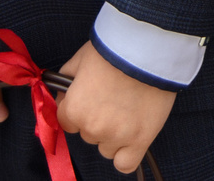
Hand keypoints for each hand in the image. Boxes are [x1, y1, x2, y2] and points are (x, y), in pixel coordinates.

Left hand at [55, 41, 175, 174]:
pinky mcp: (140, 139)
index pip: (66, 122)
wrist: (150, 49)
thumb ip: (66, 80)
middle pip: (88, 135)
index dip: (79, 109)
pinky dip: (126, 156)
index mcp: (74, 109)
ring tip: (130, 111)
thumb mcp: (81, 58)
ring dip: (114, 135)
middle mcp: (92, 127)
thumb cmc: (115, 50)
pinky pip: (125, 164)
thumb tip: (62, 93)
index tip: (93, 99)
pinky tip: (131, 141)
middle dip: (98, 120)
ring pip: (106, 148)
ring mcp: (117, 136)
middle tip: (115, 99)